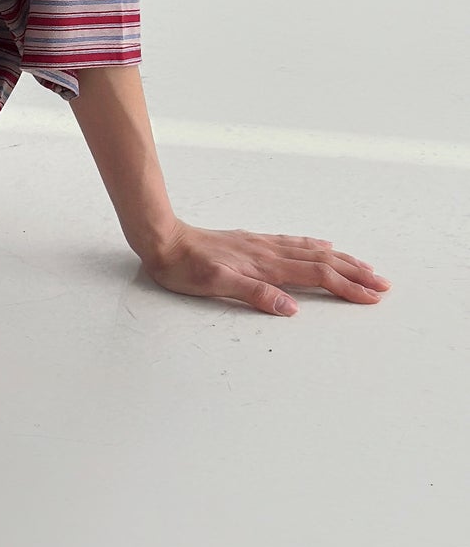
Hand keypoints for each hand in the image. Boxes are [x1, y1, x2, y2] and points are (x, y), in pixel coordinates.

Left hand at [139, 221, 391, 316]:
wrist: (163, 238)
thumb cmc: (184, 266)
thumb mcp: (214, 285)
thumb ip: (253, 294)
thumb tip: (290, 308)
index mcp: (264, 265)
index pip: (316, 276)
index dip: (346, 287)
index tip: (372, 296)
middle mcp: (268, 252)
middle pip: (322, 262)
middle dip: (355, 273)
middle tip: (383, 284)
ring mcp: (261, 244)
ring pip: (311, 251)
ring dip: (342, 259)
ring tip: (365, 266)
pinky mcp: (252, 242)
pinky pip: (293, 242)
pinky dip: (314, 246)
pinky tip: (323, 245)